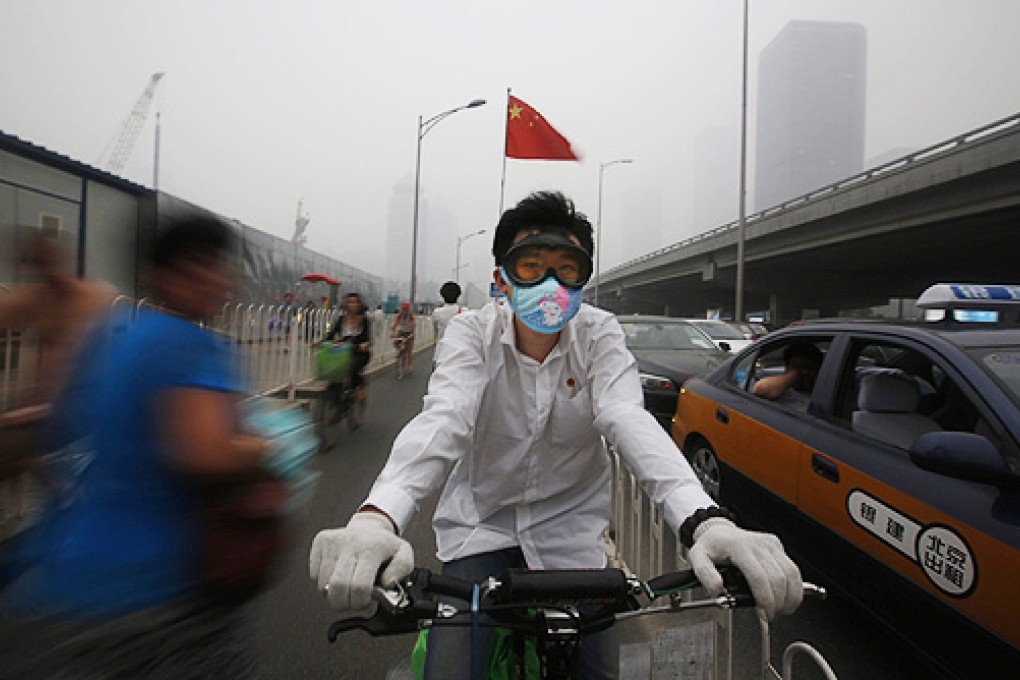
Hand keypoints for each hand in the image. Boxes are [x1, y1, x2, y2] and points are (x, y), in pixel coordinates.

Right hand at [309, 512, 413, 610]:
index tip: (364, 602)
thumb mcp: (404, 555)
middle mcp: (351, 542)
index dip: (360, 602)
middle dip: (344, 603)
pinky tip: (336, 574)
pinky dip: (323, 582)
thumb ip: (402, 570)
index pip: (359, 586)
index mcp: (372, 548)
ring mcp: (333, 541)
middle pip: (337, 587)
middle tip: (352, 602)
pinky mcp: (320, 541)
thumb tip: (388, 583)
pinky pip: (314, 575)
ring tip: (347, 586)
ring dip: (334, 594)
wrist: (368, 527)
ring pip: (323, 584)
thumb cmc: (384, 546)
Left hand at [687, 518, 802, 619]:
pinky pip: (793, 569)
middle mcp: (758, 543)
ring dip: (790, 597)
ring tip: (781, 611)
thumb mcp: (698, 559)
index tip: (764, 615)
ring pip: (790, 574)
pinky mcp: (777, 546)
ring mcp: (770, 544)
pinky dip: (794, 588)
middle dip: (778, 603)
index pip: (758, 577)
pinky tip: (788, 598)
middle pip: (778, 578)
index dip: (765, 600)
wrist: (719, 531)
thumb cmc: (710, 547)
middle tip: (771, 616)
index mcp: (738, 547)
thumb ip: (705, 576)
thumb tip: (719, 591)